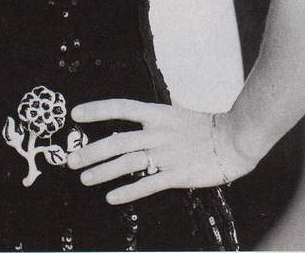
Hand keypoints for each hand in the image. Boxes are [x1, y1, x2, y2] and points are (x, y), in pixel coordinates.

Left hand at [67, 98, 256, 204]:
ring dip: (103, 172)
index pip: (121, 108)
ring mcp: (166, 155)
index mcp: (157, 114)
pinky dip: (128, 191)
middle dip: (91, 151)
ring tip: (84, 178)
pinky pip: (147, 184)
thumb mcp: (176, 114)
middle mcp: (158, 133)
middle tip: (71, 159)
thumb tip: (135, 118)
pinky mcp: (176, 175)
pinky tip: (111, 197)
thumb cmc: (205, 127)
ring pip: (127, 164)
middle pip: (117, 141)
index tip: (76, 113)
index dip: (97, 110)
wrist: (234, 140)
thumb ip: (155, 119)